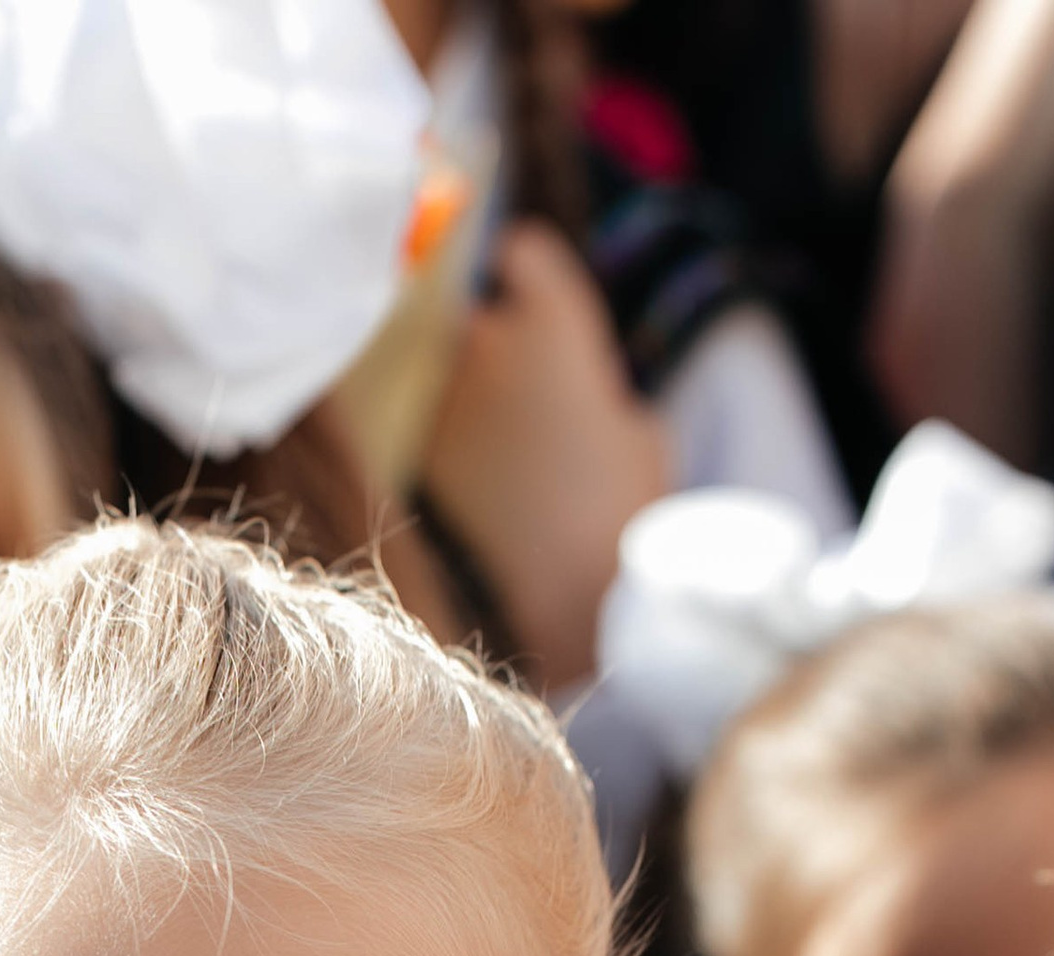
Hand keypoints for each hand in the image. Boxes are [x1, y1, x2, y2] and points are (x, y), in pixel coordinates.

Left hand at [420, 220, 671, 690]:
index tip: (538, 300)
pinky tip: (482, 491)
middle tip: (524, 389)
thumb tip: (578, 392)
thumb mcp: (641, 439)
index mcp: (550, 323)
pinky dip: (450, 449)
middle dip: (493, 339)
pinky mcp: (411, 456)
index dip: (532, 279)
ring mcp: (438, 398)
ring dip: (468, 398)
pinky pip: (431, 431)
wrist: (556, 604)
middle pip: (475, 313)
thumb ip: (599, 390)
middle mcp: (482, 342)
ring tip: (505, 453)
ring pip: (447, 375)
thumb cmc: (621, 518)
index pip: (523, 252)